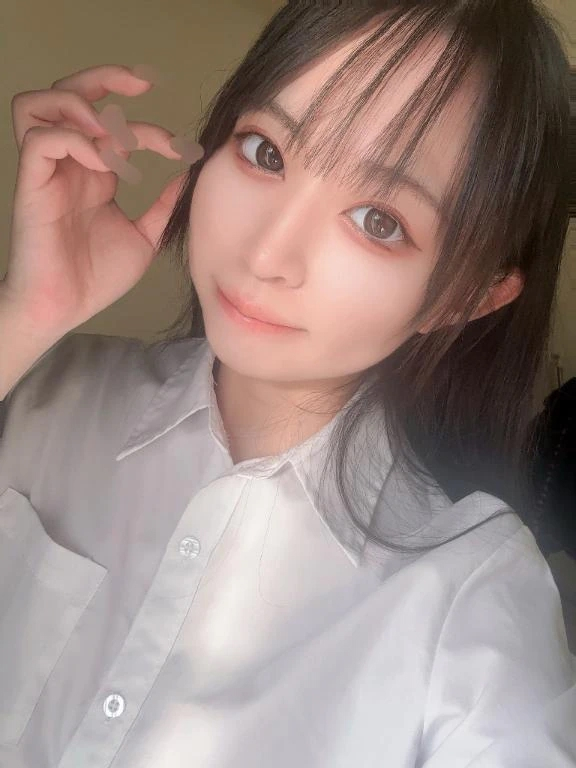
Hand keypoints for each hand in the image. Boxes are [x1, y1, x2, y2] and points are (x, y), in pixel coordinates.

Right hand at [4, 63, 201, 336]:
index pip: (114, 126)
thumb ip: (163, 206)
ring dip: (81, 105)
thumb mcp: (144, 238)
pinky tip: (105, 166)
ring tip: (113, 134)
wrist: (65, 308)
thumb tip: (188, 176)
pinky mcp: (32, 185)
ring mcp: (48, 172)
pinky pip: (41, 139)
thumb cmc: (96, 277)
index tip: (181, 147)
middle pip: (68, 93)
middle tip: (142, 85)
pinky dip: (76, 141)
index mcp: (94, 174)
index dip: (150, 127)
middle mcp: (69, 165)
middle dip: (105, 78)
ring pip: (40, 104)